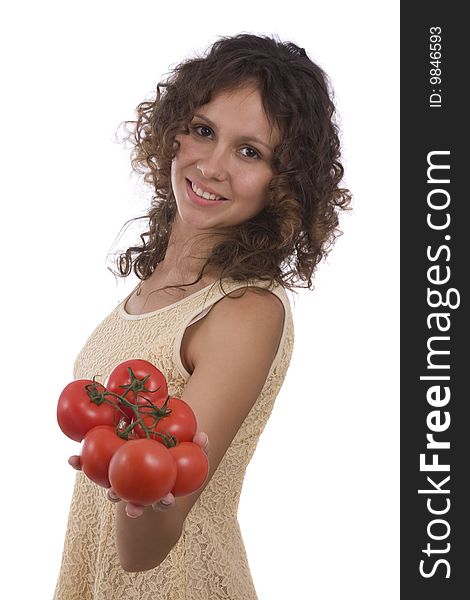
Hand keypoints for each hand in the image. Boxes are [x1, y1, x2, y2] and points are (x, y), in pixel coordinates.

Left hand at [69, 432, 209, 517]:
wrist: (148, 449)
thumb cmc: (171, 453)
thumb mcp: (190, 451)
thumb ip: (198, 446)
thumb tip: (204, 436)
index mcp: (159, 488)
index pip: (162, 499)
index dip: (164, 502)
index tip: (167, 500)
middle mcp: (139, 490)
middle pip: (136, 503)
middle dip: (134, 509)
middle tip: (133, 510)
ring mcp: (120, 483)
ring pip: (113, 490)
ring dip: (109, 492)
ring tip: (108, 493)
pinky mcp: (104, 470)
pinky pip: (91, 468)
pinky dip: (81, 464)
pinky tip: (71, 460)